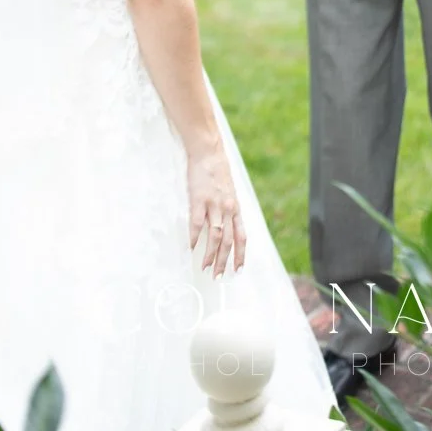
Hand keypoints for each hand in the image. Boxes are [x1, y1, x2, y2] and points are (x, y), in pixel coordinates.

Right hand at [188, 147, 245, 276]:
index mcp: (236, 208)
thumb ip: (228, 210)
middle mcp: (228, 208)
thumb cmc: (217, 173)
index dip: (241, 255)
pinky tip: (189, 248)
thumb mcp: (228, 192)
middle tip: (218, 277)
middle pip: (229, 241)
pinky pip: (197, 224)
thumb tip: (225, 228)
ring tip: (206, 267)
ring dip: (210, 255)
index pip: (242, 236)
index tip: (238, 270)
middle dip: (224, 261)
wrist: (209, 152)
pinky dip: (194, 238)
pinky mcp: (199, 200)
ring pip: (215, 236)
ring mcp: (214, 205)